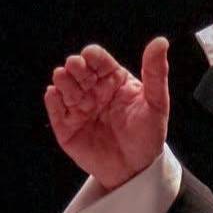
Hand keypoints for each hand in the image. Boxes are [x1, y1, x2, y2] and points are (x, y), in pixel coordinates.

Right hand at [44, 37, 169, 191]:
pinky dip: (52, 99)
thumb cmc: (148, 135)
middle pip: (77, 69)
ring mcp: (79, 107)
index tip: (91, 58)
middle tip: (78, 70)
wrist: (136, 169)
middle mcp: (94, 90)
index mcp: (114, 79)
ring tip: (67, 83)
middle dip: (75, 66)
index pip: (98, 59)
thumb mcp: (156, 103)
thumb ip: (156, 72)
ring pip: (63, 84)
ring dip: (63, 80)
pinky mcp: (66, 125)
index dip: (92, 56)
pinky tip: (56, 95)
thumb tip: (161, 42)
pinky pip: (54, 107)